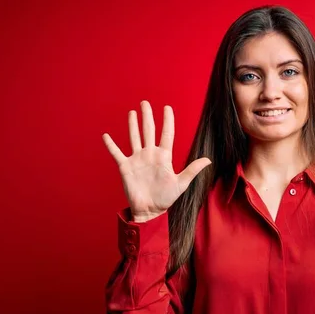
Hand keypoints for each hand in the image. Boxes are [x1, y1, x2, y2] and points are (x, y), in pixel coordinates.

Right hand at [102, 100, 211, 221]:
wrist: (150, 211)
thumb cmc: (166, 198)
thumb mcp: (181, 184)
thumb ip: (192, 170)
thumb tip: (208, 160)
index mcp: (164, 157)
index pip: (166, 134)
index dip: (167, 121)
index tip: (167, 108)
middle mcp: (150, 155)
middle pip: (149, 131)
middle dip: (147, 117)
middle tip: (145, 102)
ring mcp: (137, 160)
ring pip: (134, 137)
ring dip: (132, 125)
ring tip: (132, 112)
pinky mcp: (126, 167)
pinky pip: (117, 153)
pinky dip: (111, 145)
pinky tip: (106, 135)